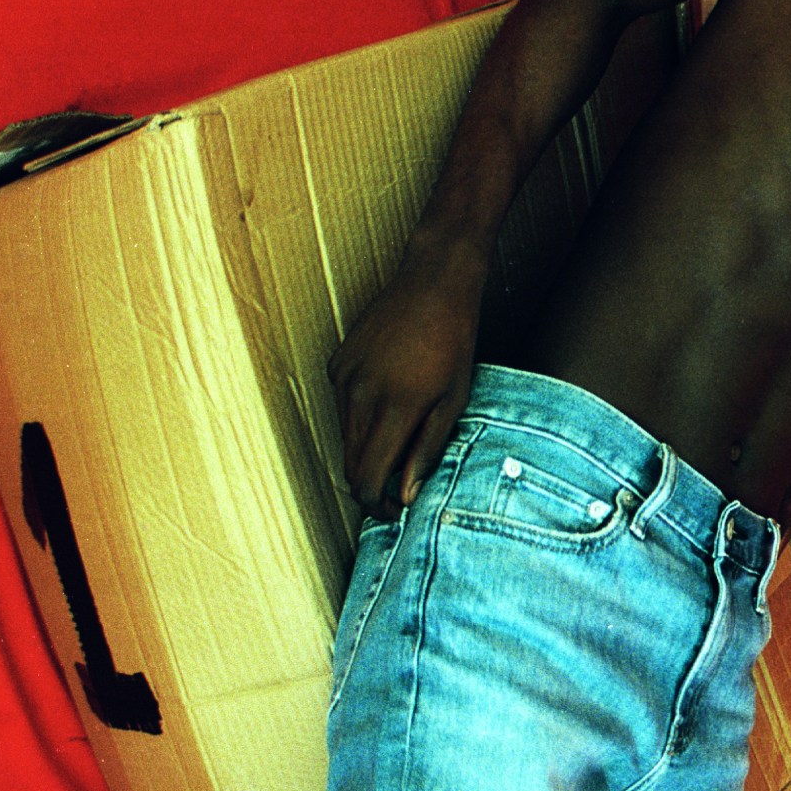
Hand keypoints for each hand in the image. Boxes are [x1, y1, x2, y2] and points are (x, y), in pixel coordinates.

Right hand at [327, 238, 485, 519]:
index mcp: (392, 409)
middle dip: (369, 481)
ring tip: (400, 435)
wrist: (433, 281)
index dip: (374, 503)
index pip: (364, 477)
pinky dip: (360, 415)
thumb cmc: (454, 341)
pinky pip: (342, 405)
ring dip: (366, 447)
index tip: (391, 509)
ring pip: (344, 435)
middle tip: (396, 486)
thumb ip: (426, 450)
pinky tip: (390, 397)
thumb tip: (403, 495)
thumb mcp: (453, 401)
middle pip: (349, 462)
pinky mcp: (337, 362)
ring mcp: (342, 377)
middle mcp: (358, 395)